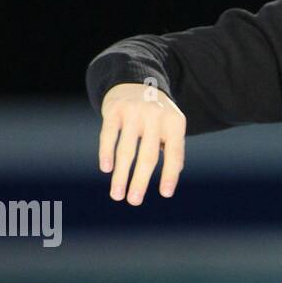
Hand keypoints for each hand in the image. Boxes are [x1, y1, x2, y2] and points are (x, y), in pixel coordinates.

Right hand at [99, 83, 186, 205]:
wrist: (137, 81)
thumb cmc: (158, 114)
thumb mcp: (172, 126)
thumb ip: (173, 148)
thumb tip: (171, 177)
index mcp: (175, 123)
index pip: (175, 154)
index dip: (171, 175)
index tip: (165, 194)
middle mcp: (156, 116)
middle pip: (149, 156)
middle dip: (140, 181)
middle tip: (134, 202)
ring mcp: (134, 111)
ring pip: (126, 150)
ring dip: (120, 175)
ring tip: (117, 195)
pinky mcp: (114, 109)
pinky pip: (109, 135)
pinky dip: (106, 152)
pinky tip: (106, 169)